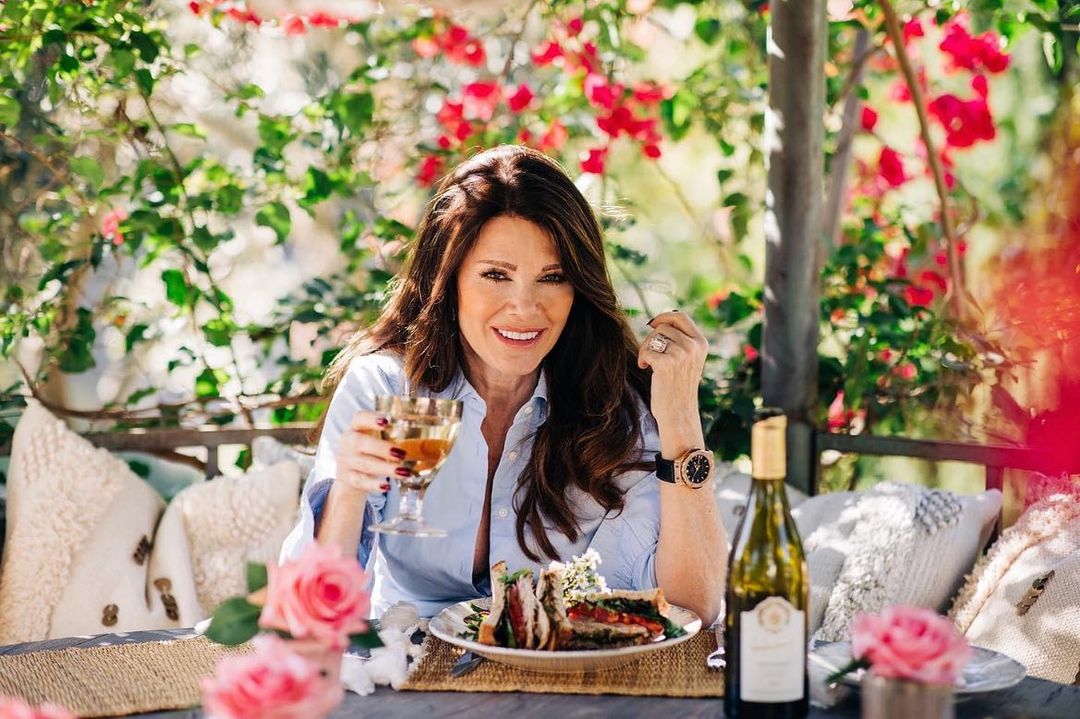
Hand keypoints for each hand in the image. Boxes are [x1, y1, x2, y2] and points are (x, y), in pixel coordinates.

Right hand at [333, 410, 409, 495]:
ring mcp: (346, 461)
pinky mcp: (348, 478)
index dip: (371, 419)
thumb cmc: (369, 452)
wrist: (350, 474)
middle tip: (402, 454)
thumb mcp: (376, 440)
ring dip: (385, 468)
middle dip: (382, 448)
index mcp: (356, 428)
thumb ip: (393, 437)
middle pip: (361, 442)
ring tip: (404, 472)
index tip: (387, 422)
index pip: (359, 418)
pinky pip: (360, 481)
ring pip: (364, 464)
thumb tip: (427, 443)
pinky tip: (387, 486)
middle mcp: (348, 442)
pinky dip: (374, 484)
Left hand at [637, 310, 707, 449]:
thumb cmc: (678, 386)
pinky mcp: (667, 362)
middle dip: (651, 337)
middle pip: (664, 326)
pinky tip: (645, 368)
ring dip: (646, 348)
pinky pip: (647, 350)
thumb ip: (680, 340)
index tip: (652, 324)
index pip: (680, 317)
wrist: (678, 412)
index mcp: (701, 343)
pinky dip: (643, 358)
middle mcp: (694, 346)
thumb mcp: (687, 360)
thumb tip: (659, 320)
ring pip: (654, 337)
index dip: (664, 316)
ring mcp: (682, 353)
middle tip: (649, 352)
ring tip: (648, 362)